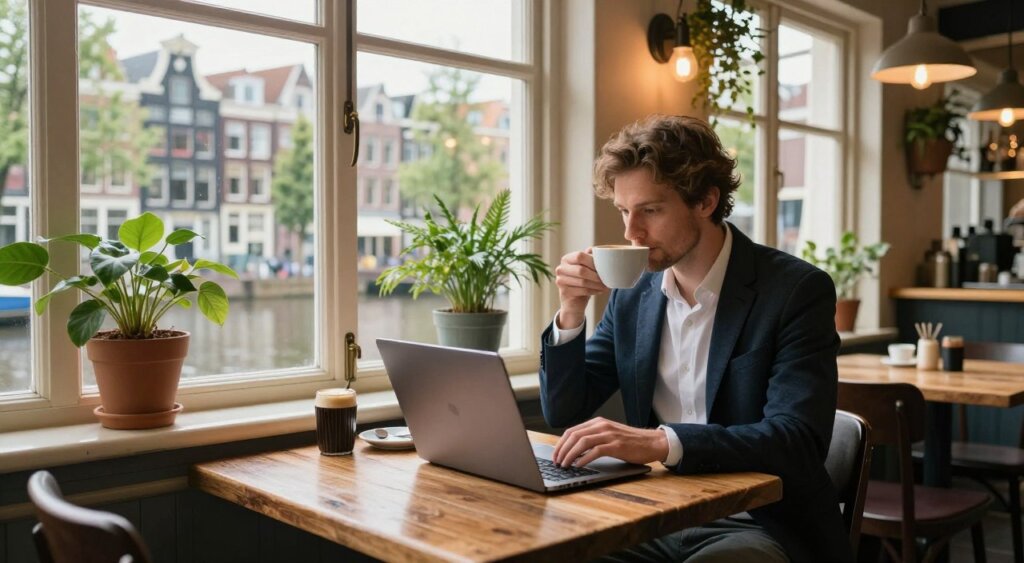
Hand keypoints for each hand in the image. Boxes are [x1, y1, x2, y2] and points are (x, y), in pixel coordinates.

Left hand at [552, 417, 667, 467]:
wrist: (652, 442)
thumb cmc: (630, 442)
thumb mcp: (609, 435)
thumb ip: (594, 438)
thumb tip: (574, 450)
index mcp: (598, 422)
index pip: (572, 431)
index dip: (560, 444)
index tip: (555, 455)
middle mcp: (602, 426)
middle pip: (574, 435)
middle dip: (562, 450)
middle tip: (556, 462)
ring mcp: (609, 435)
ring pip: (582, 442)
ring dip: (570, 455)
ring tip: (565, 465)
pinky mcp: (616, 445)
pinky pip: (595, 451)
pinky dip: (584, 458)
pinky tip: (579, 465)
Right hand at [554, 249, 607, 328]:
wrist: (574, 300)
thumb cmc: (583, 280)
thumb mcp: (587, 267)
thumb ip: (591, 257)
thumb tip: (600, 250)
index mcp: (567, 259)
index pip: (579, 256)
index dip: (592, 261)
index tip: (604, 267)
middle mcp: (561, 268)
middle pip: (581, 270)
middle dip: (596, 275)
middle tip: (607, 278)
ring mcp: (560, 280)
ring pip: (583, 282)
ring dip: (597, 284)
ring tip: (606, 286)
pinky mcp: (564, 292)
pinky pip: (583, 291)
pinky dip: (594, 291)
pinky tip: (600, 291)